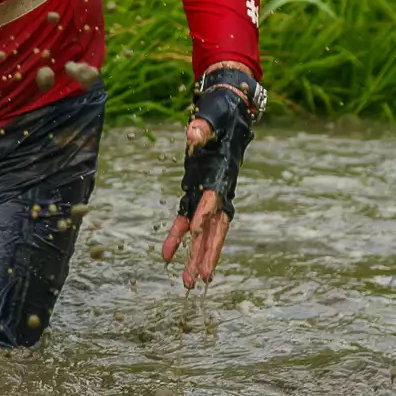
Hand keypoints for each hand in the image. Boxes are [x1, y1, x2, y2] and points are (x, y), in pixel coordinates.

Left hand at [160, 64, 262, 289]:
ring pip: (203, 233)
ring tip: (187, 282)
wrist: (229, 112)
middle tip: (198, 279)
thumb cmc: (221, 115)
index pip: (213, 198)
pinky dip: (175, 237)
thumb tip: (193, 134)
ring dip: (195, 256)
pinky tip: (165, 256)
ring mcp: (207, 195)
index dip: (205, 213)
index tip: (194, 231)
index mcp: (222, 175)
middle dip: (205, 254)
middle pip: (213, 228)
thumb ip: (202, 128)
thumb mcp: (212, 117)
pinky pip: (185, 220)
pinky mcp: (194, 193)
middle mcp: (218, 191)